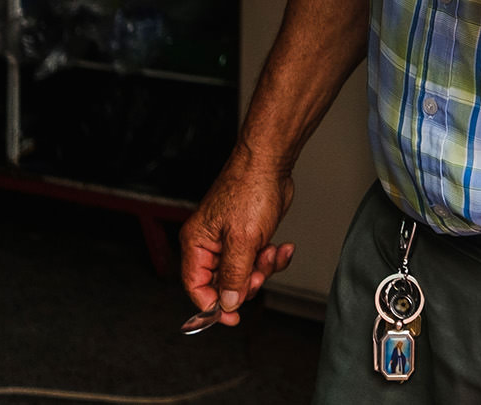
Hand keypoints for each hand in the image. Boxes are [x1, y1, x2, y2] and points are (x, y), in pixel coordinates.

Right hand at [180, 151, 295, 325]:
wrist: (271, 163)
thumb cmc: (250, 190)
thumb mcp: (242, 240)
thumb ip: (234, 274)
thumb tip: (227, 304)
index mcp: (197, 244)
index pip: (196, 286)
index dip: (212, 306)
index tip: (232, 318)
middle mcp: (210, 244)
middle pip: (223, 282)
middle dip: (246, 282)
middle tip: (261, 273)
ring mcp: (231, 240)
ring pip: (245, 272)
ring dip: (263, 268)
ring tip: (273, 252)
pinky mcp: (251, 235)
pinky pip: (259, 258)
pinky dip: (273, 257)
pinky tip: (284, 247)